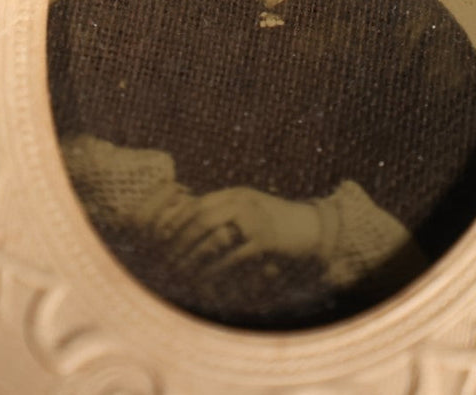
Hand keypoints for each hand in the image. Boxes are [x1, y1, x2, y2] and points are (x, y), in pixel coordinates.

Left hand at [157, 186, 322, 272]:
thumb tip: (194, 222)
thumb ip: (227, 212)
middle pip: (202, 218)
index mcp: (237, 194)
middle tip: (168, 258)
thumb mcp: (251, 209)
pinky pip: (233, 256)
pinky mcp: (265, 240)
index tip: (162, 237)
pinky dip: (217, 269)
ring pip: (214, 236)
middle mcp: (244, 202)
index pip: (199, 203)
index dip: (178, 220)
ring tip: (182, 271)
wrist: (313, 229)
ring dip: (195, 256)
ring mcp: (255, 220)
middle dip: (181, 239)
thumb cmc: (278, 222)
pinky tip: (206, 279)